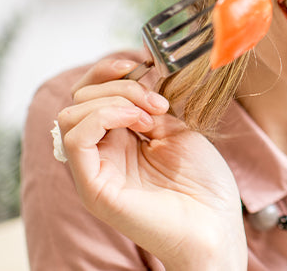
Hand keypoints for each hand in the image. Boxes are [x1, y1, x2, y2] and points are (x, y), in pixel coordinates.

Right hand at [57, 59, 246, 269]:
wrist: (216, 223)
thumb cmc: (203, 183)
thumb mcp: (176, 128)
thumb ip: (148, 103)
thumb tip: (135, 70)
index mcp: (118, 139)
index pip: (90, 92)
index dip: (110, 69)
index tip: (143, 64)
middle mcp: (100, 154)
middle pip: (79, 98)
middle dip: (121, 86)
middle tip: (159, 104)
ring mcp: (94, 171)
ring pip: (71, 114)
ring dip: (114, 100)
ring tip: (151, 117)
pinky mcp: (93, 187)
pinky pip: (75, 139)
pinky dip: (105, 116)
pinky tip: (139, 123)